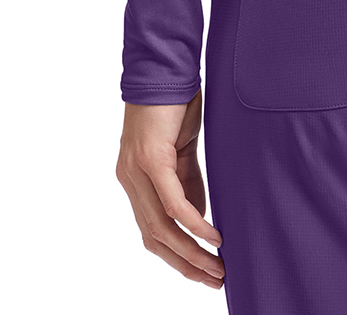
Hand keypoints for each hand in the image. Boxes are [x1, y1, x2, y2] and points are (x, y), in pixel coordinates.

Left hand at [117, 91, 224, 287]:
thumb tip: (198, 218)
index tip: (202, 272)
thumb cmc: (174, 104)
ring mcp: (137, 172)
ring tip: (216, 268)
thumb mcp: (181, 150)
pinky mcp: (151, 160)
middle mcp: (130, 181)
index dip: (176, 256)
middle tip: (214, 280)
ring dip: (192, 252)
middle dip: (186, 264)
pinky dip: (194, 223)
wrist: (164, 67)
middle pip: (155, 239)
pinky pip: (172, 203)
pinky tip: (212, 235)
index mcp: (134, 181)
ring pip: (162, 228)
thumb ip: (187, 183)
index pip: (151, 232)